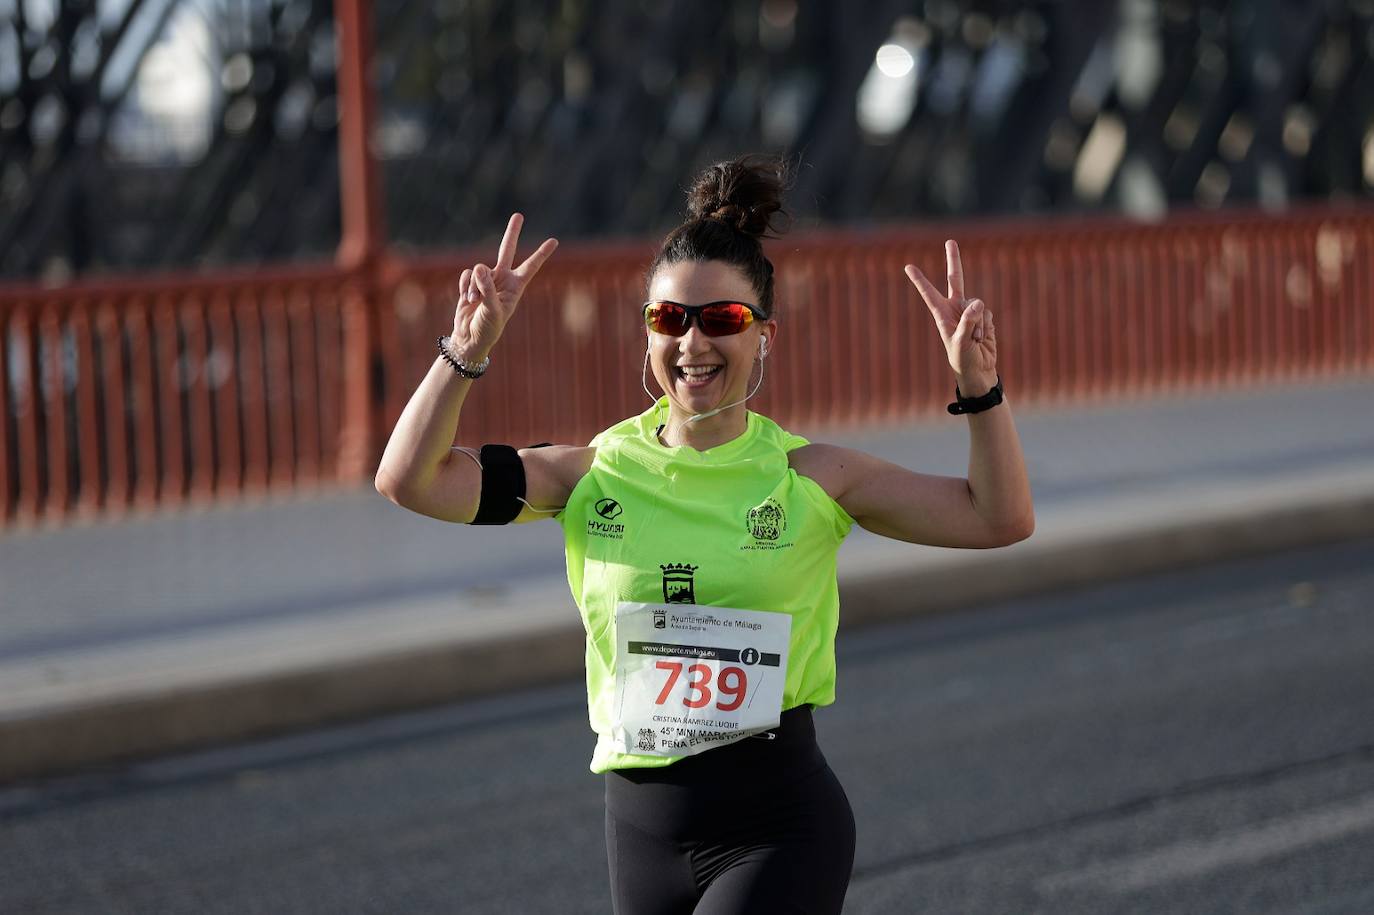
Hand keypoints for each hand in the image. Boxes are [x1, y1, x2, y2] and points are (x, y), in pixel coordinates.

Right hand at [452, 213, 558, 357]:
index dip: (541, 254)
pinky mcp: (471, 282)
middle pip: (507, 250)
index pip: (531, 267)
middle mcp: (502, 279)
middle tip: (519, 215)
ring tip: (475, 302)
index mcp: (515, 287)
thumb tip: (479, 267)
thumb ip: (487, 288)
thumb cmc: (488, 327)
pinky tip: (467, 299)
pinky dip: (465, 286)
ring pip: (478, 269)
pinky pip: (467, 275)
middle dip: (512, 233)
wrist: (470, 337)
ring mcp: (486, 280)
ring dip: (474, 286)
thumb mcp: (492, 310)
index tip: (554, 241)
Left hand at [904, 240, 997, 395]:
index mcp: (941, 315)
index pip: (929, 294)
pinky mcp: (984, 317)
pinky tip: (981, 338)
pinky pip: (987, 313)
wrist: (978, 370)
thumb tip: (978, 302)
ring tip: (973, 339)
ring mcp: (970, 311)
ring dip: (978, 323)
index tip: (908, 267)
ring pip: (978, 304)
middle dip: (954, 260)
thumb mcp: (961, 342)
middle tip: (950, 241)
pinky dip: (986, 325)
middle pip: (956, 280)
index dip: (920, 280)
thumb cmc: (963, 360)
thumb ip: (968, 321)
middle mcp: (955, 309)